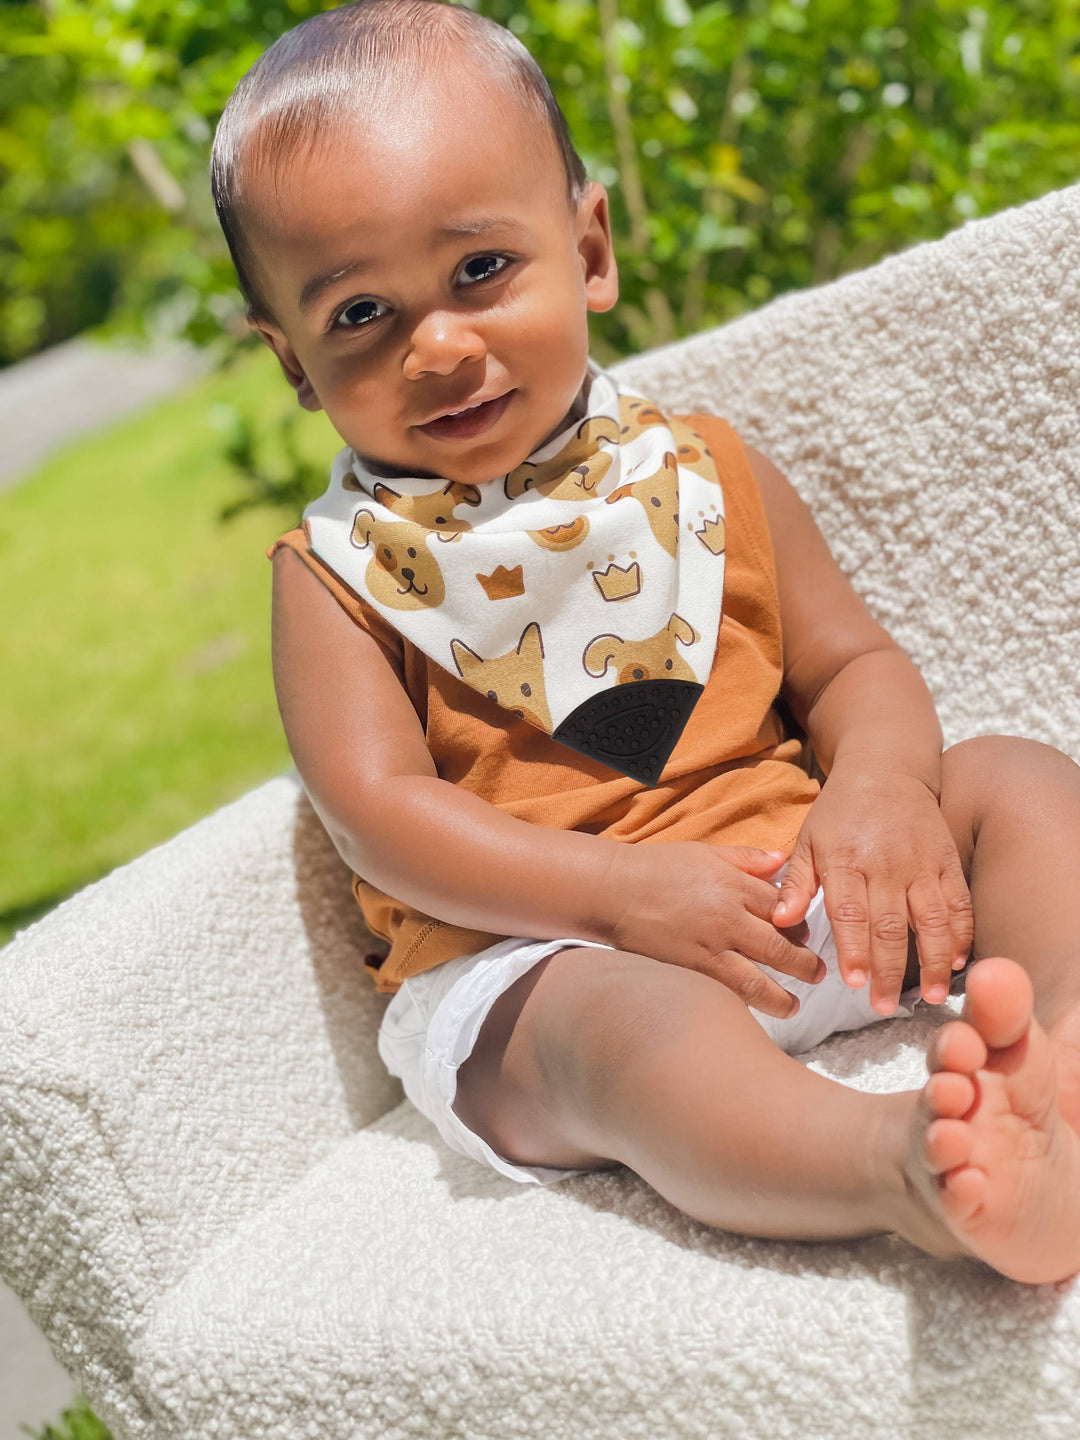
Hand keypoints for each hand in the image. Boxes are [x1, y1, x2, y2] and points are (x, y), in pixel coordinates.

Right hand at [606, 841, 825, 1018]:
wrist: (611, 891)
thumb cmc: (656, 867)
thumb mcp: (704, 852)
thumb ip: (745, 858)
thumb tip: (781, 860)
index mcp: (734, 885)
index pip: (784, 908)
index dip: (801, 923)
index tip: (806, 933)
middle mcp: (728, 919)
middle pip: (781, 947)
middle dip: (805, 964)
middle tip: (817, 974)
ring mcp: (709, 949)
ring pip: (759, 981)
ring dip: (783, 997)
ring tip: (794, 1005)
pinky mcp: (690, 971)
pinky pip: (727, 992)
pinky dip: (747, 1003)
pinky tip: (756, 1010)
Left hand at [771, 766, 973, 1013]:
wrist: (886, 768)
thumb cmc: (840, 811)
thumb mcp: (808, 839)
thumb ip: (795, 882)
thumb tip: (779, 920)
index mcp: (846, 860)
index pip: (849, 912)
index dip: (853, 950)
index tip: (852, 984)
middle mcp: (886, 864)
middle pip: (890, 925)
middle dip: (887, 969)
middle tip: (882, 1006)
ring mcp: (921, 864)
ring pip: (932, 919)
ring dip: (934, 960)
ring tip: (930, 995)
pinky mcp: (947, 861)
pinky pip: (959, 902)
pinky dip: (961, 933)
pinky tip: (959, 961)